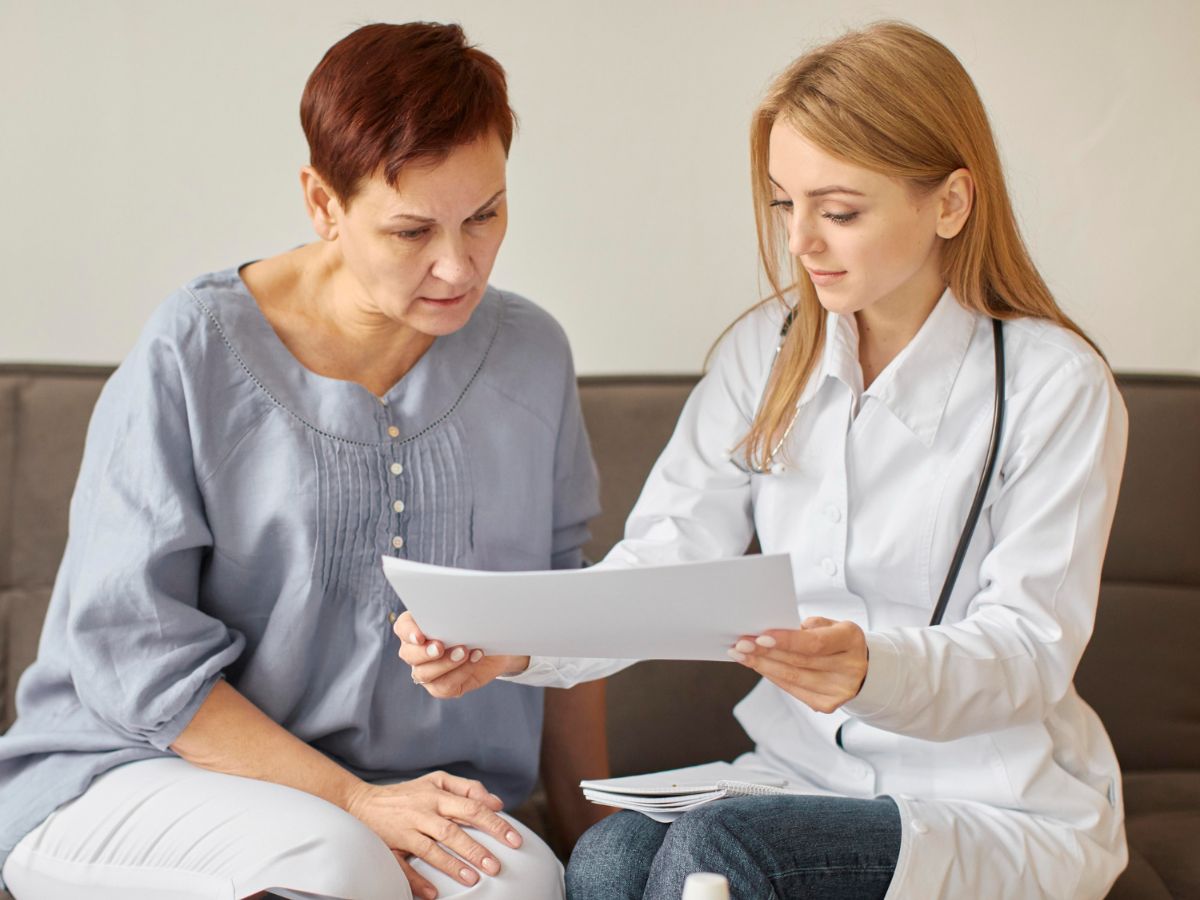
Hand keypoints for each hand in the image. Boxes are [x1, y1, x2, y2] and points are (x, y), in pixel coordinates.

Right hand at [345, 771, 522, 898]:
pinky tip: (432, 893)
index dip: (494, 822)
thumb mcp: (437, 781)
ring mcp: (406, 829)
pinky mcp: (390, 845)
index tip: (513, 838)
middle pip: (453, 829)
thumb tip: (497, 802)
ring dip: (452, 864)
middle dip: (476, 847)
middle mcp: (423, 811)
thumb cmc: (407, 793)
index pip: (472, 807)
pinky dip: (416, 880)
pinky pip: (402, 865)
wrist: (361, 801)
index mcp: (437, 795)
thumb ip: (468, 788)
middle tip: (497, 865)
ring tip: (473, 879)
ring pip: (432, 847)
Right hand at [395, 612, 529, 699]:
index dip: (408, 632)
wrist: (495, 645)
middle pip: (408, 654)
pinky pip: (443, 686)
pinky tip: (474, 659)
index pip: (402, 627)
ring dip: (445, 663)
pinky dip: (460, 673)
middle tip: (440, 646)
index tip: (420, 636)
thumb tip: (457, 608)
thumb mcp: (468, 613)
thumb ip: (456, 611)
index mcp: (416, 627)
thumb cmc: (476, 624)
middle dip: (424, 652)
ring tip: (464, 652)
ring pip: (424, 673)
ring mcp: (426, 671)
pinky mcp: (441, 687)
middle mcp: (416, 651)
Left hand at [728, 616, 868, 713]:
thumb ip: (809, 625)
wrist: (861, 668)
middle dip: (766, 653)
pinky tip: (758, 667)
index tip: (760, 637)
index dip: (786, 641)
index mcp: (851, 640)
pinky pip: (793, 690)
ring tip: (741, 655)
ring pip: (792, 678)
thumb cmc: (838, 641)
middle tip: (741, 645)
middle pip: (799, 662)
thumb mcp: (831, 624)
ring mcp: (839, 690)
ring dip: (763, 666)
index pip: (814, 643)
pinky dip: (773, 677)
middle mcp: (849, 667)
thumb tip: (779, 627)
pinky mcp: (828, 704)